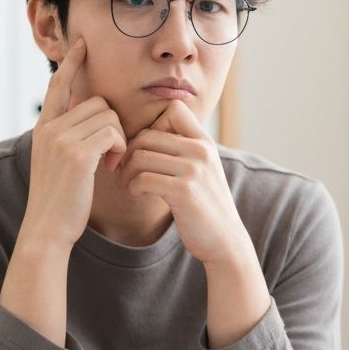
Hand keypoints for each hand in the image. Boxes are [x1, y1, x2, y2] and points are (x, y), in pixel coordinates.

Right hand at [22, 39, 127, 252]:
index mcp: (43, 128)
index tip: (82, 44)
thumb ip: (69, 139)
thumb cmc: (60, 201)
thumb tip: (94, 120)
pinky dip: (120, 148)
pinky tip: (113, 168)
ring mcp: (61, 139)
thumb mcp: (58, 163)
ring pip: (107, 115)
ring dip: (118, 139)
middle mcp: (49, 128)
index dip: (71, 63)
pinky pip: (113, 132)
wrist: (47, 229)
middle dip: (112, 125)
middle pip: (96, 101)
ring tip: (110, 164)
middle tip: (111, 156)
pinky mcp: (76, 153)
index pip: (58, 85)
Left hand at [118, 100, 246, 265]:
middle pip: (147, 135)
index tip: (147, 149)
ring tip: (128, 185)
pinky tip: (136, 194)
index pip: (174, 109)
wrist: (224, 240)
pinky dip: (132, 187)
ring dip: (126, 173)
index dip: (152, 125)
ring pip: (140, 156)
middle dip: (128, 153)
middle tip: (124, 171)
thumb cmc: (204, 206)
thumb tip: (146, 134)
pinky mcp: (184, 191)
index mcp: (205, 142)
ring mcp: (194, 170)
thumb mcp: (202, 170)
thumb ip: (182, 150)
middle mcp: (201, 151)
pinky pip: (143, 179)